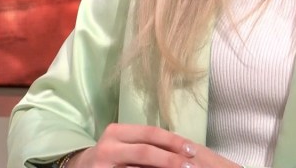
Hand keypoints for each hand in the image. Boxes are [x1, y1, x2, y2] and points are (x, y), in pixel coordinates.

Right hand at [70, 124, 241, 167]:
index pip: (150, 133)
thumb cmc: (111, 155)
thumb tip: (181, 150)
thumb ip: (146, 144)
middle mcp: (108, 147)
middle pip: (145, 151)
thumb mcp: (124, 143)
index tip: (192, 150)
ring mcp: (103, 167)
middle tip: (191, 165)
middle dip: (171, 159)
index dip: (173, 141)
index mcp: (117, 132)